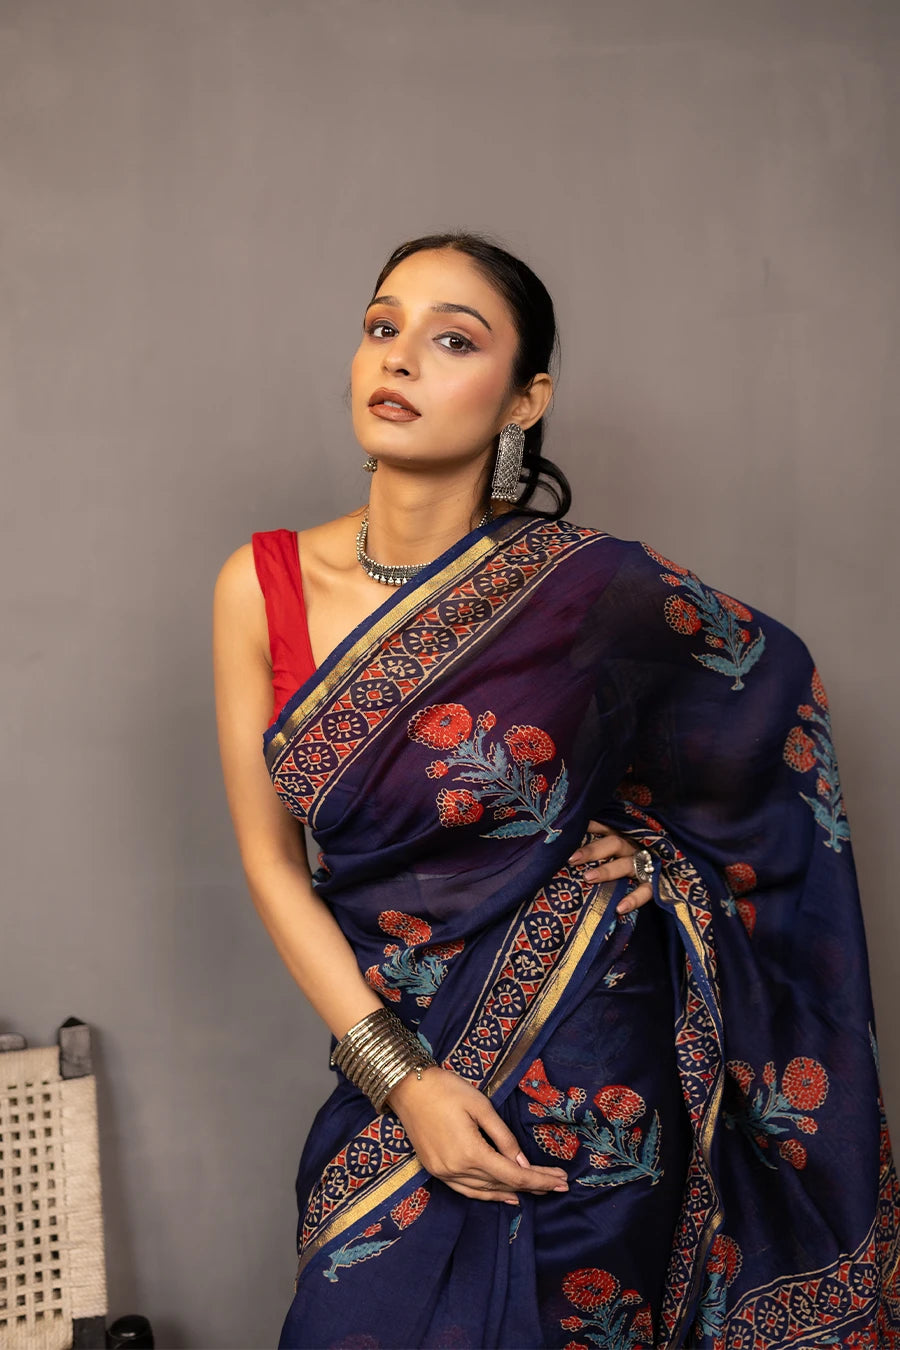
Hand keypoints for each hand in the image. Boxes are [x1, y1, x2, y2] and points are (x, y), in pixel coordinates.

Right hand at [386, 1065, 569, 1205]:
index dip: (539, 1180)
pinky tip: (502, 1195)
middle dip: (533, 1185)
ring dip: (512, 1192)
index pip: (513, 1175)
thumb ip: (503, 1138)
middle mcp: (456, 1170)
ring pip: (484, 1190)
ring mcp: (443, 1173)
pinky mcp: (435, 1170)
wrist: (407, 1088)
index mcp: (470, 1153)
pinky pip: (466, 1189)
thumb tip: (523, 1165)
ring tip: (537, 1192)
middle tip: (558, 1185)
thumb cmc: (447, 1089)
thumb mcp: (481, 1107)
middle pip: (502, 1184)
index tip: (562, 1181)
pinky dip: (487, 1193)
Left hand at [568, 819, 653, 915]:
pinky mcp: (654, 884)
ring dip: (607, 870)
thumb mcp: (615, 848)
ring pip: (625, 865)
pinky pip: (645, 891)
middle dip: (593, 850)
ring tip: (588, 878)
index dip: (589, 826)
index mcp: (622, 836)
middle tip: (572, 858)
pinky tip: (619, 908)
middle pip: (614, 843)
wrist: (668, 870)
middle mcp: (633, 848)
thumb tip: (565, 848)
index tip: (569, 831)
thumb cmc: (627, 860)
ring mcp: (644, 865)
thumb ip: (597, 846)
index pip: (605, 826)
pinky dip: (633, 899)